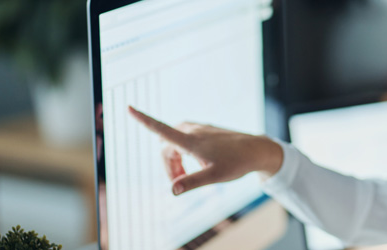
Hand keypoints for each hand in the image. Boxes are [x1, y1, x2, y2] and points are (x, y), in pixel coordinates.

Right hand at [128, 106, 282, 194]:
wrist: (257, 150)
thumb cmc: (237, 163)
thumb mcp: (214, 176)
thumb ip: (192, 182)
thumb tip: (172, 190)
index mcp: (191, 141)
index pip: (161, 129)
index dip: (144, 120)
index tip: (128, 108)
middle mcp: (193, 131)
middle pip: (166, 147)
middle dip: (168, 165)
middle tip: (179, 183)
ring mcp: (200, 129)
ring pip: (175, 143)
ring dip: (176, 160)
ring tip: (189, 174)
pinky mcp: (206, 131)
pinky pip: (186, 140)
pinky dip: (185, 153)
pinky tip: (200, 164)